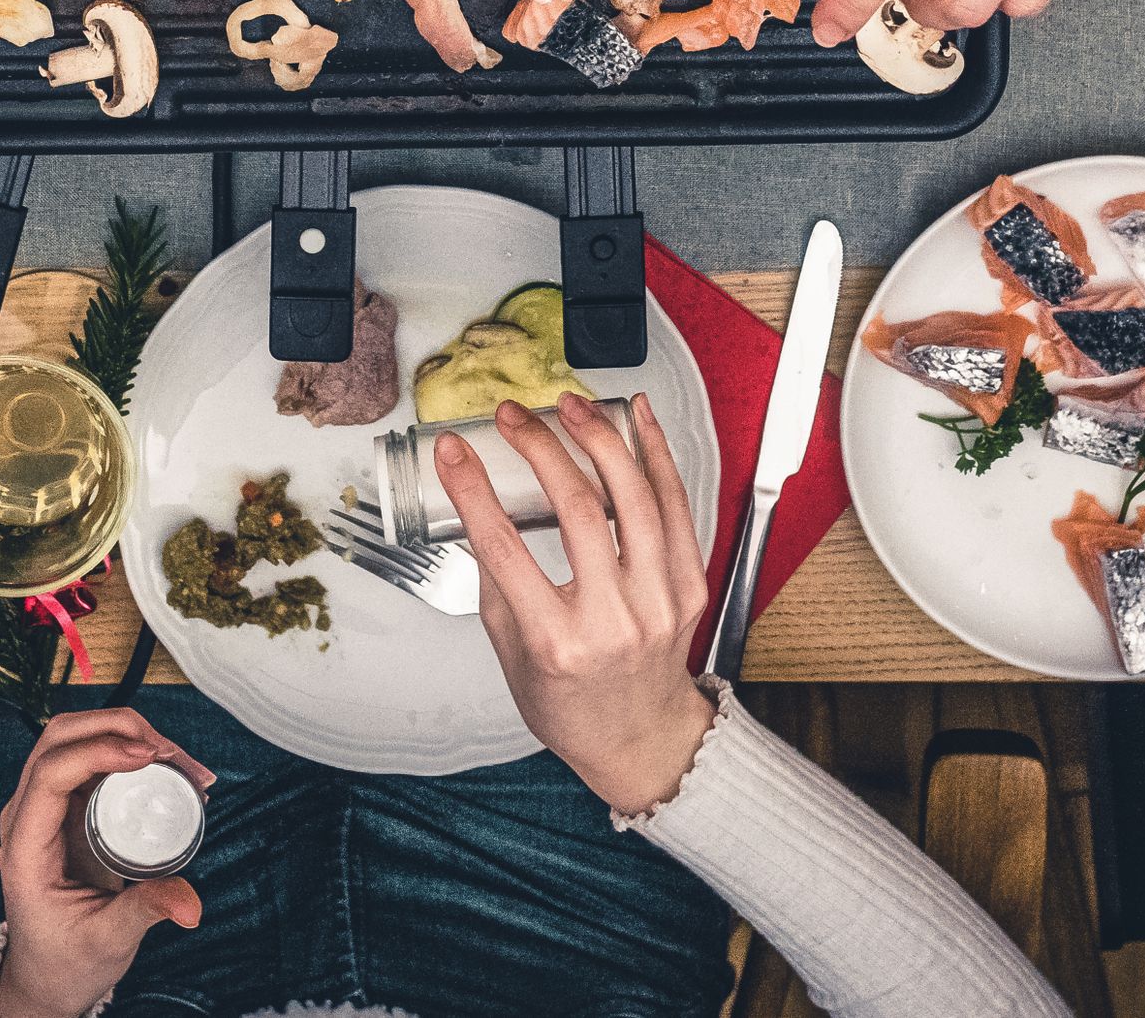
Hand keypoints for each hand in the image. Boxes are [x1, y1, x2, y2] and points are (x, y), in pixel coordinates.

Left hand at [0, 708, 214, 1017]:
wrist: (49, 974)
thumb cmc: (66, 961)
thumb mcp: (107, 940)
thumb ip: (146, 912)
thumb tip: (190, 903)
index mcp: (26, 849)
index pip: (49, 774)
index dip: (98, 752)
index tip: (149, 757)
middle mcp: (27, 818)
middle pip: (60, 738)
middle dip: (120, 729)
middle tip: (175, 756)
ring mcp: (44, 808)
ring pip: (77, 738)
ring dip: (129, 734)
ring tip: (183, 764)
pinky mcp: (65, 807)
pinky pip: (93, 759)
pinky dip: (130, 751)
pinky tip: (169, 768)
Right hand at [438, 393, 715, 815]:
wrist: (639, 737)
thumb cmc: (571, 704)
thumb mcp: (511, 654)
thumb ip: (497, 583)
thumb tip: (479, 508)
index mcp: (557, 642)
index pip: (505, 549)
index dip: (474, 490)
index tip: (455, 453)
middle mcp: (614, 621)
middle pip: (578, 511)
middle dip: (540, 448)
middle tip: (514, 417)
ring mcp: (660, 602)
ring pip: (636, 499)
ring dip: (600, 440)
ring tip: (570, 407)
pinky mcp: (689, 587)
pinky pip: (676, 508)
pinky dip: (657, 456)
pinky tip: (636, 420)